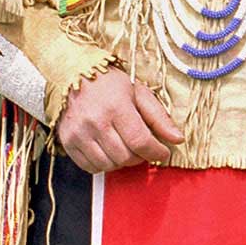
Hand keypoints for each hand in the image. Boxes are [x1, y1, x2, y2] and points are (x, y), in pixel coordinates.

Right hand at [57, 68, 181, 173]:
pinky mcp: (67, 142)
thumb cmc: (109, 85)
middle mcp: (95, 121)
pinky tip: (108, 150)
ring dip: (122, 161)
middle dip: (140, 157)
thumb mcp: (139, 94)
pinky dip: (103, 164)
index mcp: (116, 106)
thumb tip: (178, 139)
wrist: (73, 76)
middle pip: (126, 157)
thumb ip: (159, 118)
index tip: (163, 152)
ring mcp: (78, 133)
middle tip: (142, 147)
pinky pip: (90, 167)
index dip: (156, 152)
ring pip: (109, 165)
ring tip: (125, 147)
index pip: (140, 141)